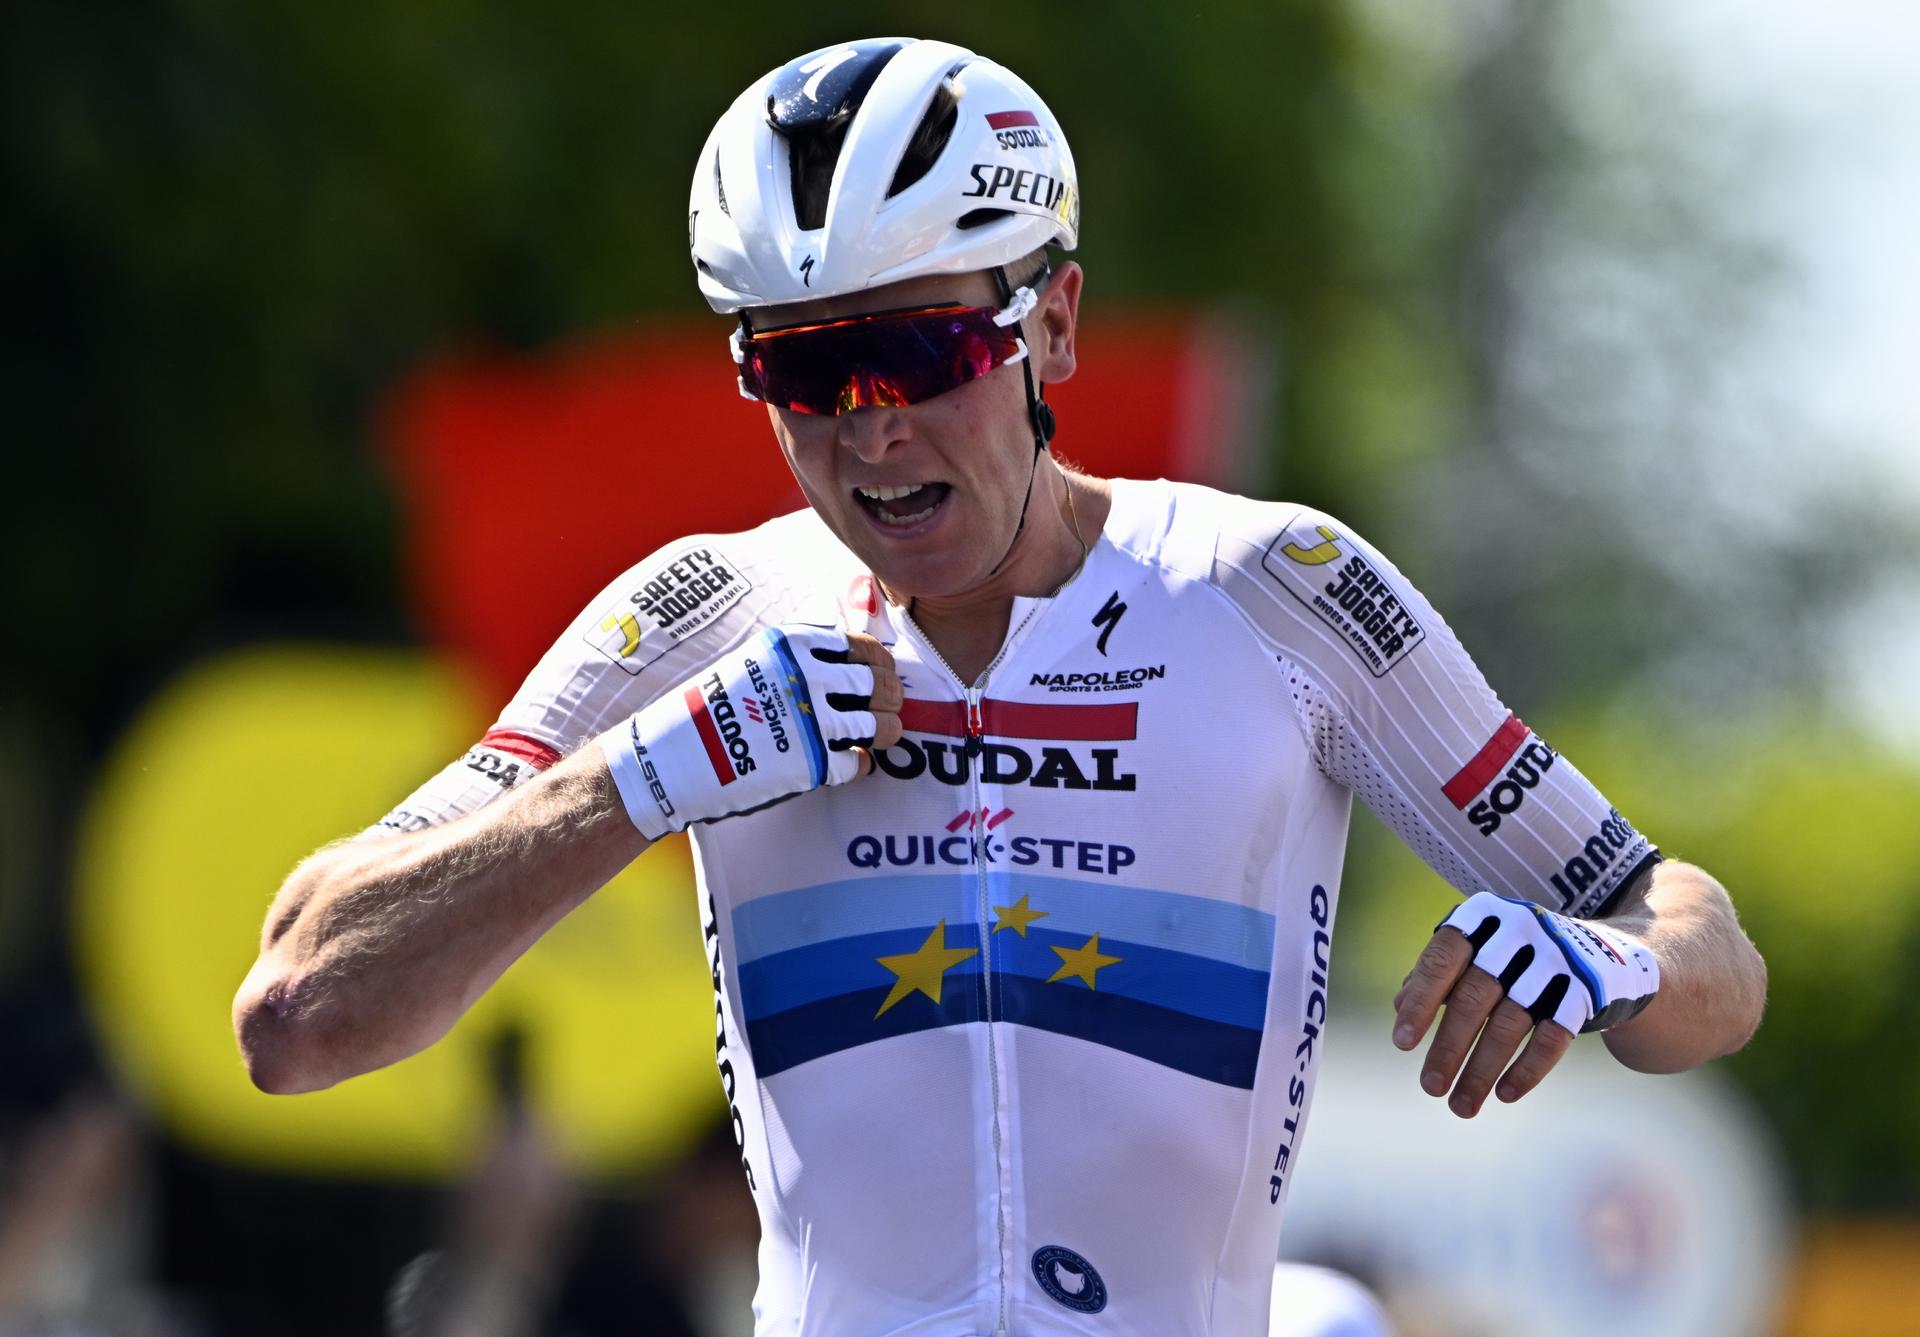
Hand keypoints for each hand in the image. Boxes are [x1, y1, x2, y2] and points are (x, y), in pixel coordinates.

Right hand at [600, 624, 895, 839]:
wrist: (671, 756)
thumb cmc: (714, 701)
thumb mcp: (758, 655)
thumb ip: (808, 640)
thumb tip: (858, 609)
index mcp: (794, 646)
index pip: (866, 646)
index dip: (880, 661)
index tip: (880, 671)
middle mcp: (806, 678)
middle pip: (879, 685)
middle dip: (891, 696)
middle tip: (888, 704)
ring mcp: (810, 723)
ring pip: (879, 726)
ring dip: (886, 730)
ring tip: (881, 733)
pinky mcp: (809, 765)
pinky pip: (858, 763)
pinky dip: (860, 763)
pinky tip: (850, 760)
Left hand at [1390, 892, 1658, 1116]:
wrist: (1603, 955)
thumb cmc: (1516, 956)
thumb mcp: (1476, 953)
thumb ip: (1438, 975)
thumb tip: (1399, 1007)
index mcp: (1483, 917)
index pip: (1442, 959)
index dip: (1420, 1002)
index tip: (1401, 1045)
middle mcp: (1519, 932)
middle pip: (1474, 997)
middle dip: (1448, 1048)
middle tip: (1430, 1088)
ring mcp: (1557, 960)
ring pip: (1510, 1023)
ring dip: (1482, 1070)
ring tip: (1460, 1107)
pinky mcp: (1587, 990)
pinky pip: (1553, 1037)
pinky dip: (1527, 1069)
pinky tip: (1504, 1094)